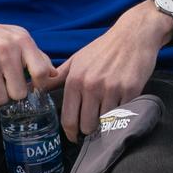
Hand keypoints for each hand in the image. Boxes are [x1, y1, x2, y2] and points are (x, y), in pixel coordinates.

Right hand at [0, 0, 54, 108]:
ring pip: (1, 99)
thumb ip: (38, 56)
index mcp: (23, 42)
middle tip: (11, 89)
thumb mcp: (20, 38)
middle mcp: (6, 50)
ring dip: (0, 100)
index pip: (41, 72)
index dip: (40, 86)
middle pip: (19, 92)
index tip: (34, 88)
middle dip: (16, 96)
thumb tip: (54, 75)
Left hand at [49, 2, 168, 140]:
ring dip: (107, 122)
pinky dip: (123, 114)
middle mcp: (91, 86)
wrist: (133, 34)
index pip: (69, 119)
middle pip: (87, 125)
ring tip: (108, 116)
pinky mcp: (131, 90)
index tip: (76, 137)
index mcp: (75, 80)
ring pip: (106, 122)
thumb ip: (58, 77)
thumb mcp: (77, 59)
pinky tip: (121, 106)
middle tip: (94, 126)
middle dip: (90, 129)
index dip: (72, 133)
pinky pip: (124, 113)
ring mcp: (112, 89)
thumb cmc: (104, 48)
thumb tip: (38, 88)